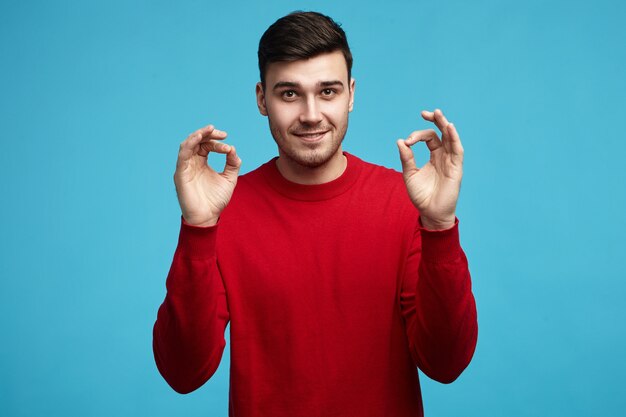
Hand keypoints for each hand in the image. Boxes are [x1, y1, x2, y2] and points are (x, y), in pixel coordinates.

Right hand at [174, 125, 241, 226]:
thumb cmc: (216, 200)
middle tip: (221, 133)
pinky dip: (189, 144)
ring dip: (198, 135)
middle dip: (208, 134)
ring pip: (187, 144)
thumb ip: (233, 164)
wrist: (208, 217)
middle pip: (196, 141)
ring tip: (210, 129)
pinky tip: (199, 138)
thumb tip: (232, 148)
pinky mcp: (180, 173)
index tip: (229, 149)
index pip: (207, 146)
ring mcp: (185, 167)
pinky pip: (182, 155)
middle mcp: (192, 163)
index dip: (217, 143)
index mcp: (201, 163)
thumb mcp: (229, 179)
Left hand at [396, 109, 463, 229]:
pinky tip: (449, 127)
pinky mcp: (456, 168)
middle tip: (424, 113)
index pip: (429, 138)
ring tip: (437, 113)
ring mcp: (451, 161)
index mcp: (434, 156)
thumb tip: (400, 141)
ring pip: (451, 138)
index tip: (407, 142)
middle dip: (435, 121)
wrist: (430, 213)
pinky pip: (457, 150)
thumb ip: (406, 158)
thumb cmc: (421, 196)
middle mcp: (444, 156)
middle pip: (442, 133)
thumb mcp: (409, 174)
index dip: (417, 136)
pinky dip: (454, 138)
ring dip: (445, 125)